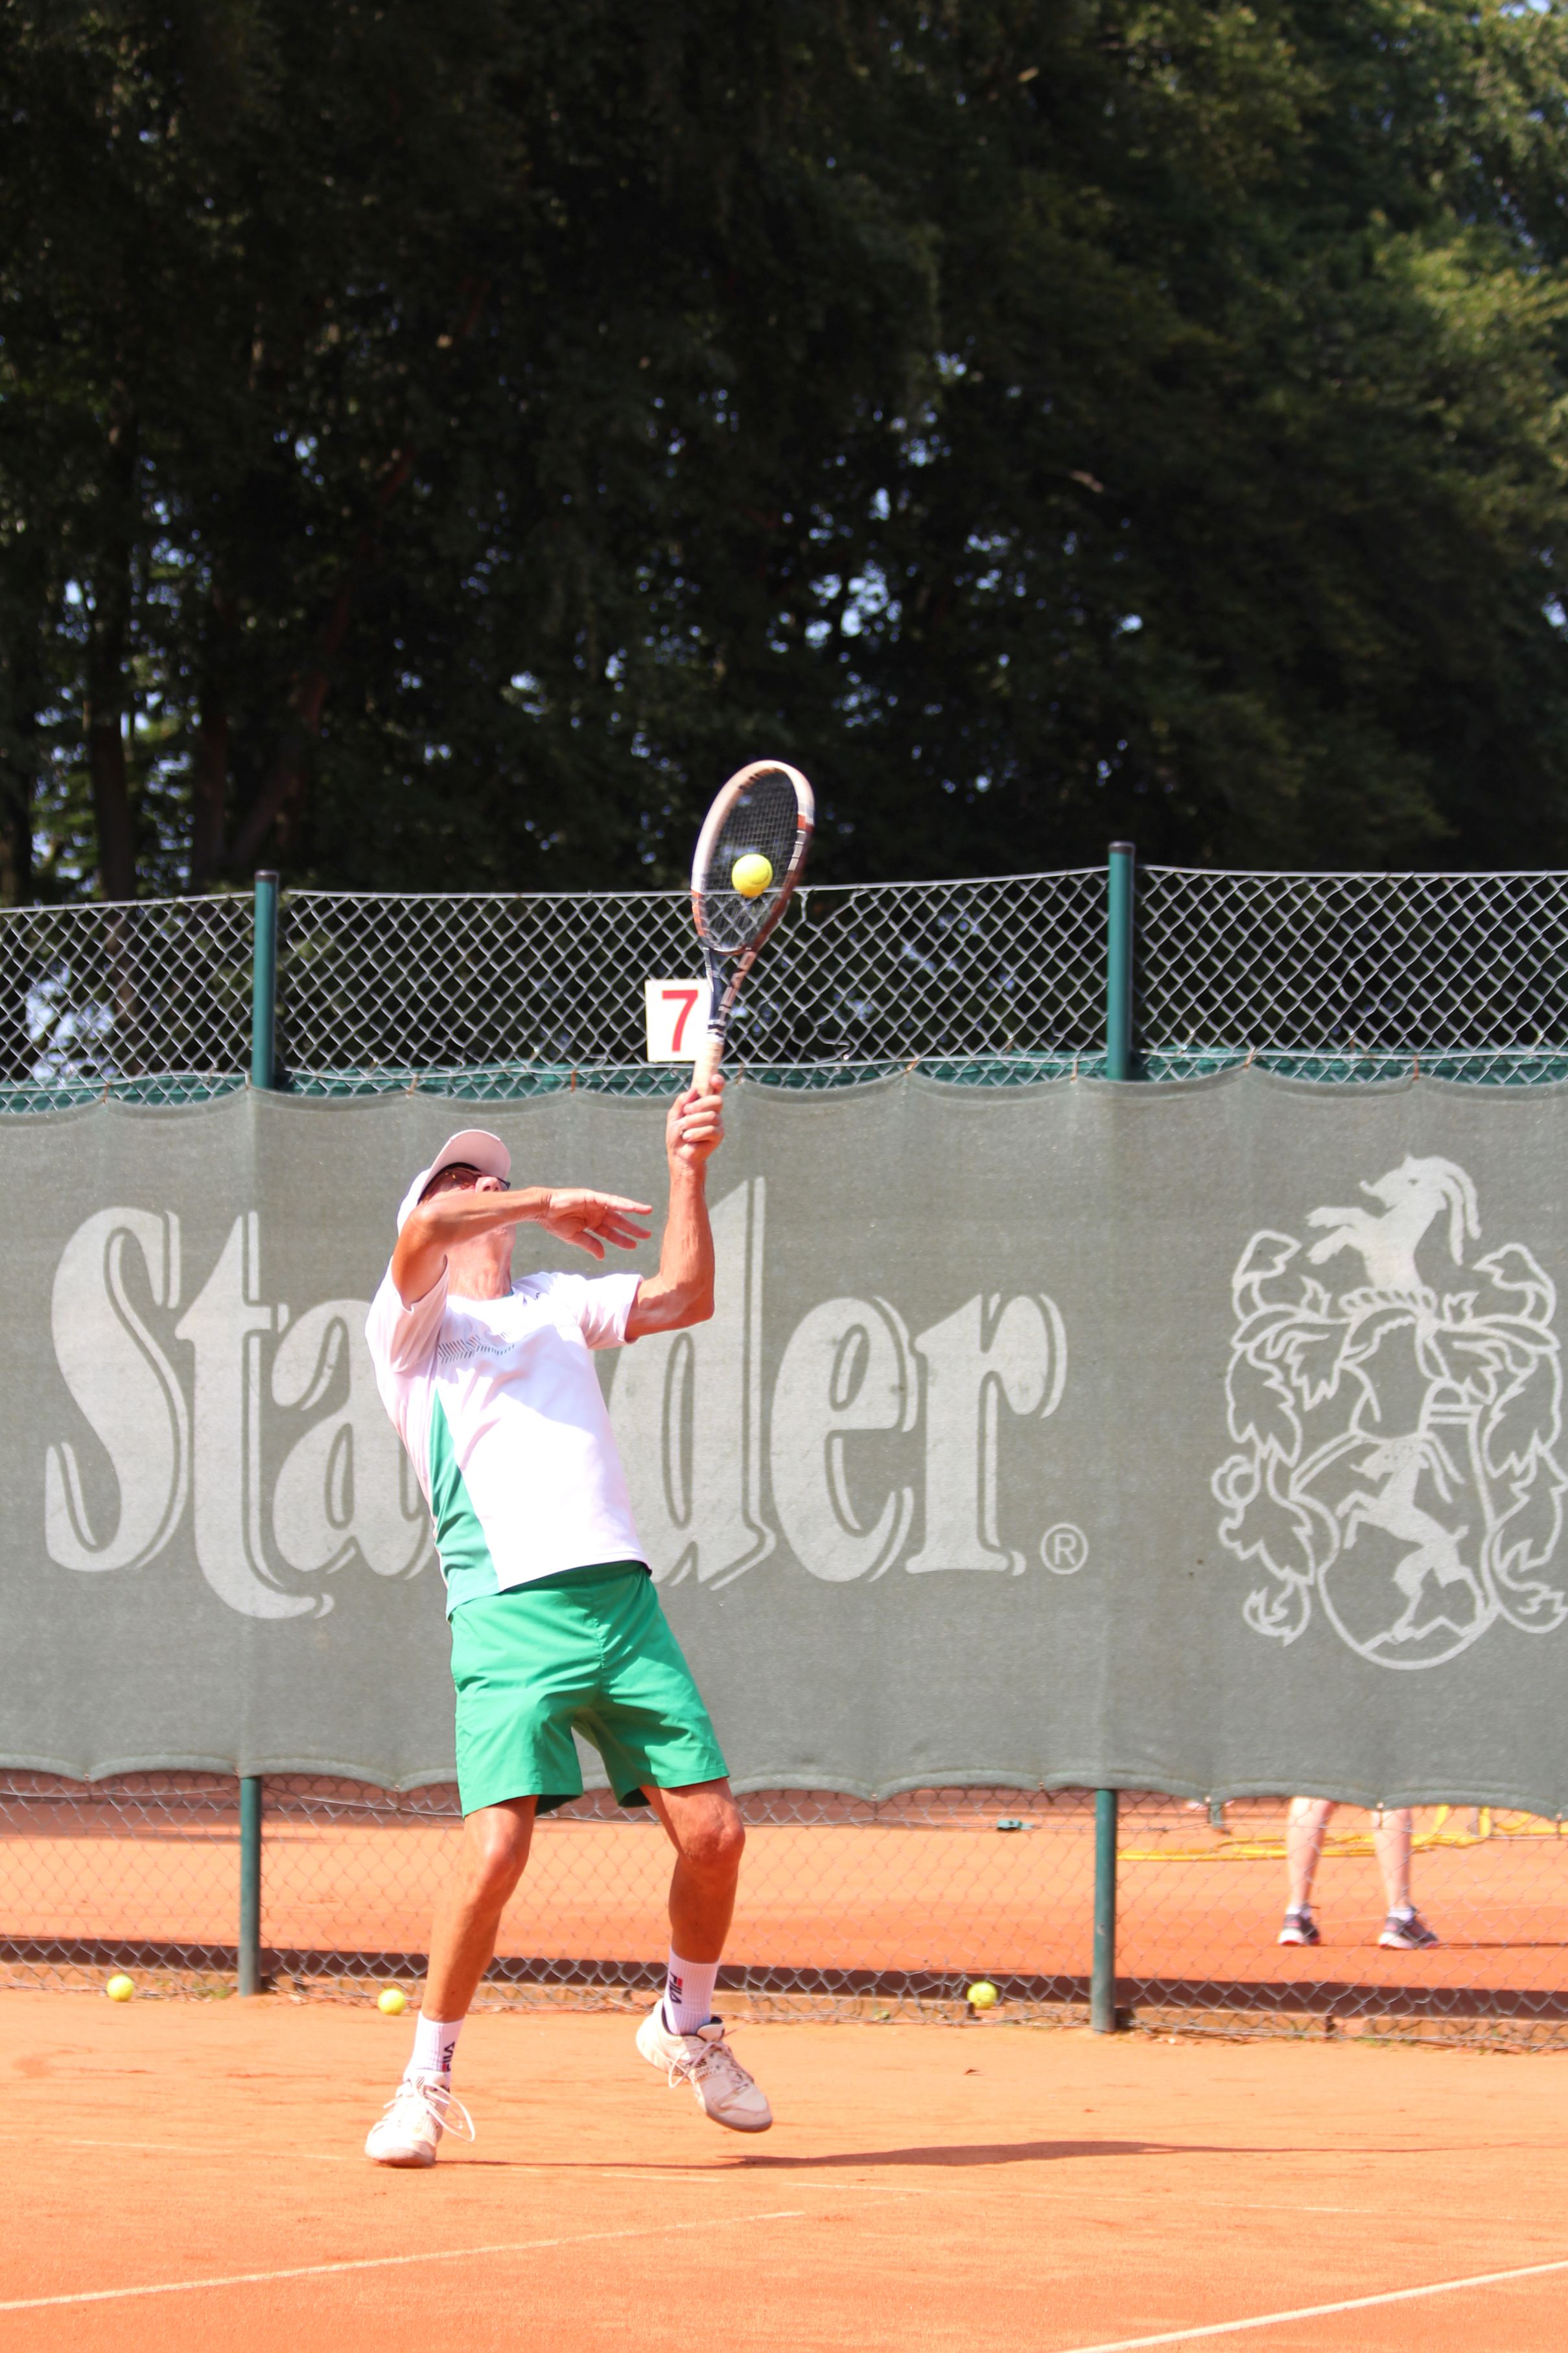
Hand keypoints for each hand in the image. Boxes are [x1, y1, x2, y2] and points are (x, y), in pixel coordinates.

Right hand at [533, 1189, 652, 1259]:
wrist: (543, 1210)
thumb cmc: (556, 1223)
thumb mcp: (575, 1238)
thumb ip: (590, 1245)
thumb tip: (602, 1256)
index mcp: (592, 1224)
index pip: (611, 1233)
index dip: (622, 1239)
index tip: (634, 1246)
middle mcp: (596, 1213)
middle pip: (619, 1221)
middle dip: (632, 1228)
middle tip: (647, 1235)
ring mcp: (595, 1204)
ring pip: (618, 1208)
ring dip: (633, 1210)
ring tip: (648, 1212)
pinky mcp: (592, 1197)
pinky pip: (610, 1200)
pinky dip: (621, 1203)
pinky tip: (632, 1207)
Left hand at [668, 1076, 723, 1170]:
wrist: (679, 1154)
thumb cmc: (676, 1134)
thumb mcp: (674, 1115)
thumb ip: (682, 1102)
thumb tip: (693, 1090)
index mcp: (703, 1104)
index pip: (716, 1089)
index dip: (718, 1081)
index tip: (713, 1079)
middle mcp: (713, 1111)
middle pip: (716, 1100)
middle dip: (700, 1104)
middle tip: (686, 1111)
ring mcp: (718, 1123)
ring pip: (710, 1116)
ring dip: (693, 1122)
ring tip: (683, 1130)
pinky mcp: (718, 1135)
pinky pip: (710, 1130)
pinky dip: (696, 1133)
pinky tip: (688, 1138)